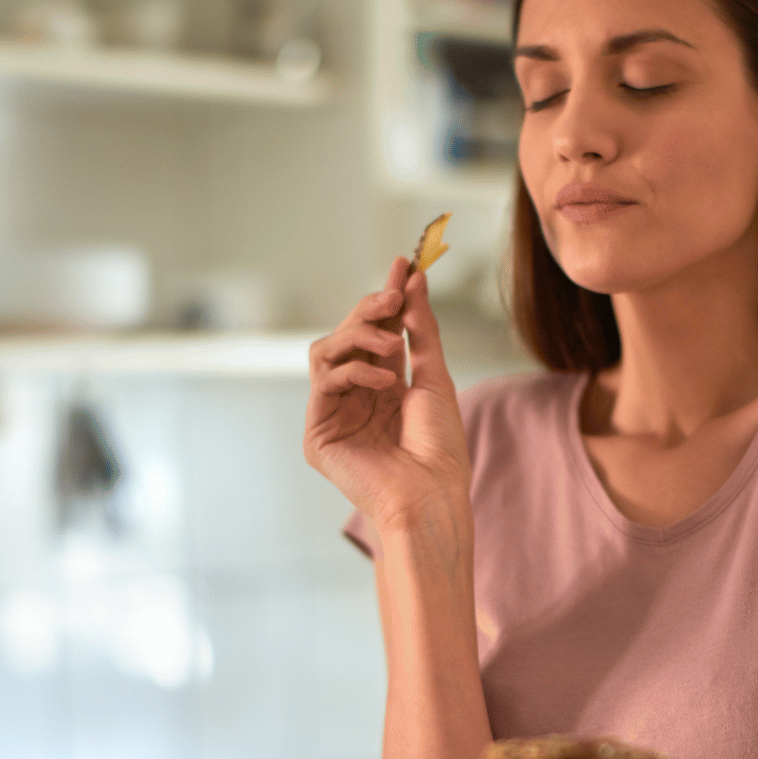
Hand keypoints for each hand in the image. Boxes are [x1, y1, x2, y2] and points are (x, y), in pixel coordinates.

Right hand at [304, 256, 470, 533]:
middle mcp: (354, 398)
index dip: (387, 298)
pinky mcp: (317, 434)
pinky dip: (354, 372)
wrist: (432, 495)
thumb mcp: (435, 376)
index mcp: (383, 387)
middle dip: (370, 310)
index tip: (403, 262)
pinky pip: (323, 381)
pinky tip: (385, 383)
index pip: (377, 331)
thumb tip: (414, 280)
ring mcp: (333, 415)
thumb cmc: (440, 448)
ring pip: (327, 351)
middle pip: (347, 335)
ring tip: (394, 347)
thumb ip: (421, 328)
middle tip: (393, 296)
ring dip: (359, 336)